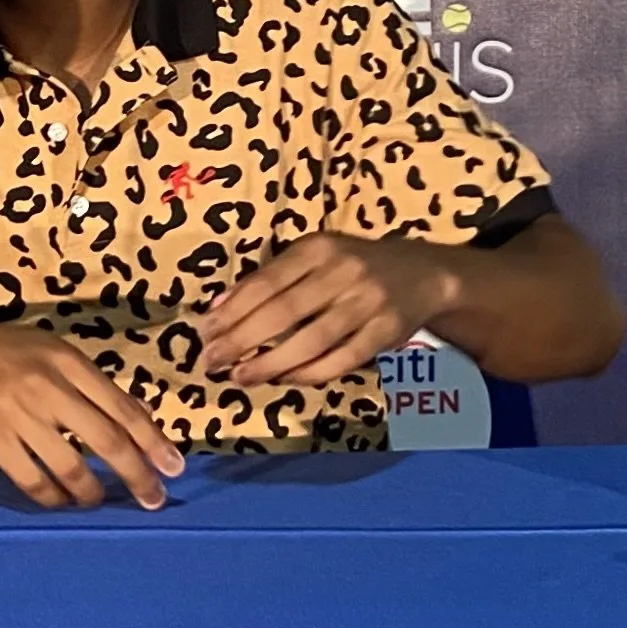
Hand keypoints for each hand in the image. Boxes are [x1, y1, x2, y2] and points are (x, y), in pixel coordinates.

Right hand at [0, 318, 184, 510]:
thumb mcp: (45, 352)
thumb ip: (84, 383)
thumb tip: (132, 422)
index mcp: (67, 360)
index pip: (122, 406)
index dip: (153, 441)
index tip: (175, 467)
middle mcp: (48, 384)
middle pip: (107, 439)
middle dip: (137, 474)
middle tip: (153, 498)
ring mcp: (18, 413)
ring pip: (71, 466)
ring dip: (91, 492)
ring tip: (96, 500)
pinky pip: (33, 479)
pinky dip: (52, 496)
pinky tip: (60, 499)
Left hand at [196, 233, 458, 386]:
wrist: (422, 273)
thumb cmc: (351, 265)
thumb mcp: (312, 258)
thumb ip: (269, 279)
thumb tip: (218, 308)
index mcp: (318, 248)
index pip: (267, 281)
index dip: (233, 309)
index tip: (205, 332)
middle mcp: (342, 271)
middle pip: (284, 311)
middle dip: (243, 339)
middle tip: (212, 362)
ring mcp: (367, 302)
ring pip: (312, 340)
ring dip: (271, 362)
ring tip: (241, 377)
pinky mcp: (385, 332)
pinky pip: (342, 359)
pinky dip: (310, 373)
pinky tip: (284, 380)